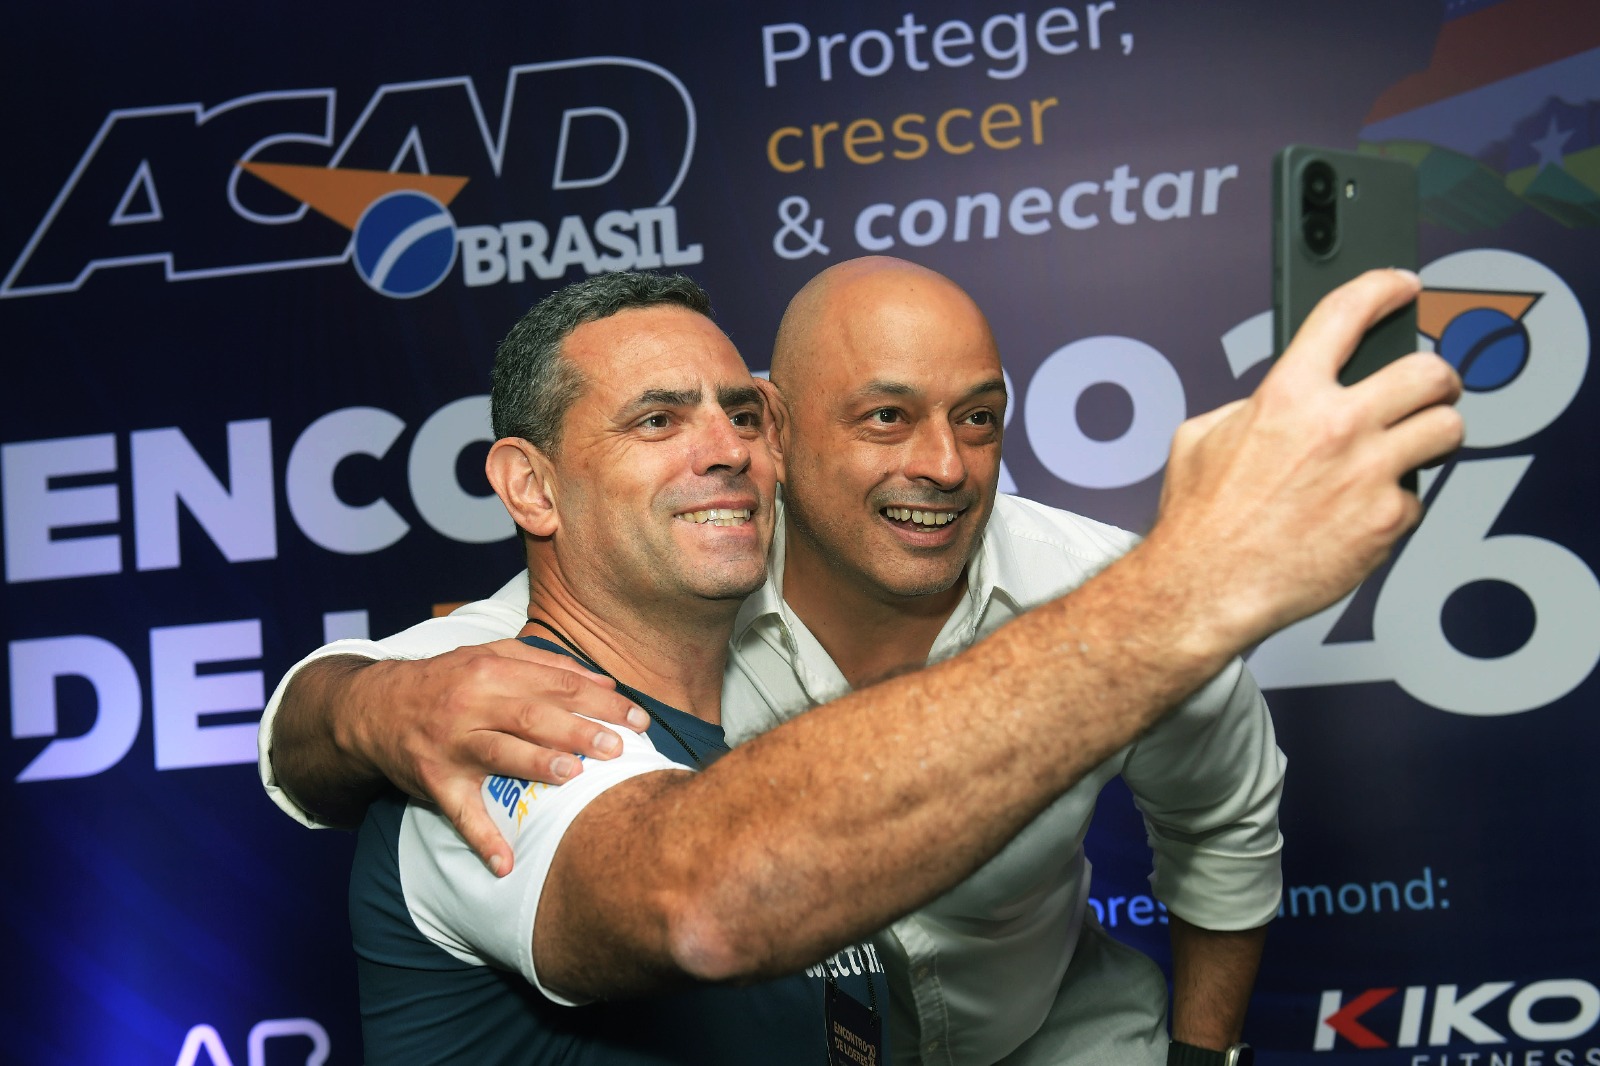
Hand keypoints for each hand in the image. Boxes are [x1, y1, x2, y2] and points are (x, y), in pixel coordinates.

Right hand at [341, 640, 649, 875]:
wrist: (372, 708)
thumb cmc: (444, 682)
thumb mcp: (489, 657)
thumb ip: (545, 665)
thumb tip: (603, 682)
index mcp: (492, 672)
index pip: (557, 684)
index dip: (600, 700)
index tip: (638, 718)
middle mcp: (472, 705)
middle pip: (531, 715)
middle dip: (577, 730)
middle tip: (615, 747)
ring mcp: (451, 744)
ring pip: (499, 753)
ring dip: (536, 765)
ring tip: (572, 776)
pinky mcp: (434, 781)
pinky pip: (459, 813)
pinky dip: (481, 839)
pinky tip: (504, 864)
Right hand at [1150, 269, 1463, 651]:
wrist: (1206, 587)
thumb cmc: (1201, 522)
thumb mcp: (1200, 437)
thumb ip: (1248, 407)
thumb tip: (1273, 403)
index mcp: (1287, 396)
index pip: (1348, 312)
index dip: (1382, 287)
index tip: (1399, 286)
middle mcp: (1336, 427)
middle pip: (1428, 371)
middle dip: (1435, 375)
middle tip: (1429, 386)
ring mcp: (1369, 474)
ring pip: (1447, 429)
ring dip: (1435, 434)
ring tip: (1415, 445)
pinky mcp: (1387, 521)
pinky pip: (1417, 498)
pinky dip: (1397, 504)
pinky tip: (1366, 511)